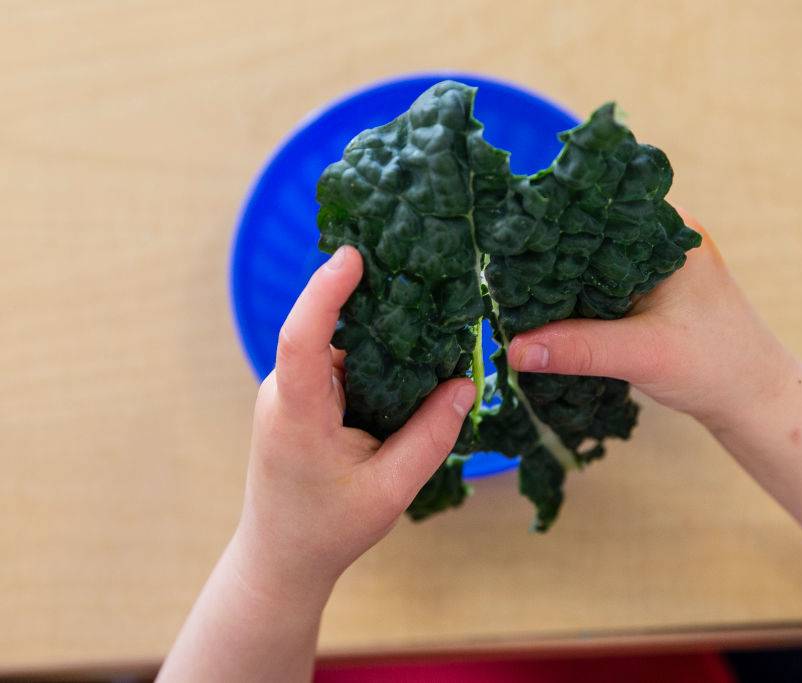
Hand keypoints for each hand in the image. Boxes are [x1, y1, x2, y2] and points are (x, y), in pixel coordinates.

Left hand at [231, 246, 474, 608]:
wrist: (281, 556)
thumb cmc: (329, 528)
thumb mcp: (392, 490)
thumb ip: (431, 436)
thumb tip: (465, 383)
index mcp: (298, 415)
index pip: (302, 339)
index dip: (324, 293)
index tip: (353, 255)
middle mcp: (286, 393)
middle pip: (330, 331)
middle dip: (376, 304)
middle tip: (431, 281)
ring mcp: (290, 393)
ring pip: (340, 347)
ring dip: (382, 337)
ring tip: (434, 325)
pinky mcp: (302, 397)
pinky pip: (341, 363)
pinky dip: (376, 358)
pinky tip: (412, 361)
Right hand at [507, 212, 795, 427]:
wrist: (755, 400)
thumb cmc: (716, 366)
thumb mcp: (643, 354)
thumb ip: (579, 348)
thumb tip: (514, 348)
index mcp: (669, 232)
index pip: (599, 209)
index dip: (553, 221)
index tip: (511, 239)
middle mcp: (661, 239)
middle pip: (590, 236)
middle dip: (549, 255)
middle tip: (501, 272)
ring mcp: (655, 267)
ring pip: (592, 265)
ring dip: (561, 281)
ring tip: (515, 293)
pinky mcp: (649, 294)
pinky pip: (600, 287)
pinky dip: (576, 301)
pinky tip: (547, 315)